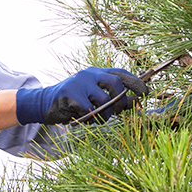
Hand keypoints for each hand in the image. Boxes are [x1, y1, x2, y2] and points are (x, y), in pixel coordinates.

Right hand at [15, 67, 148, 124]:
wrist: (45, 103)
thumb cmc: (73, 102)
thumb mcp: (92, 97)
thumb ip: (111, 98)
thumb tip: (132, 103)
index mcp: (96, 73)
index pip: (120, 73)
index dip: (136, 82)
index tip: (146, 92)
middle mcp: (89, 74)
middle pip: (115, 82)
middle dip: (121, 100)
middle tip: (118, 112)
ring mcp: (79, 82)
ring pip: (104, 100)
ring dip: (104, 115)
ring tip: (96, 119)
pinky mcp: (69, 93)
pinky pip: (88, 109)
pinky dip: (89, 117)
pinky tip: (82, 118)